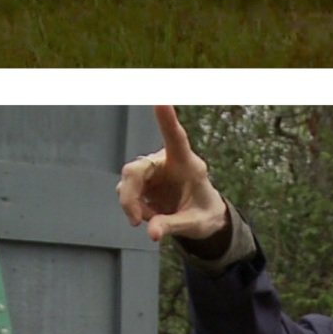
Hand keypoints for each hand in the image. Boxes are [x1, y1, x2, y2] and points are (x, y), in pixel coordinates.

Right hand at [117, 105, 228, 245]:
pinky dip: (134, 208)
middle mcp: (167, 162)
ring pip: (127, 181)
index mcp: (188, 164)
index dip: (167, 120)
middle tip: (135, 220)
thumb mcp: (195, 225)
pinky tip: (148, 215)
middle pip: (136, 169)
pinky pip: (127, 192)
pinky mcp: (142, 180)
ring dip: (131, 204)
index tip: (161, 100)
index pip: (176, 139)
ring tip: (150, 220)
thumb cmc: (205, 215)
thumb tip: (151, 233)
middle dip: (130, 196)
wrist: (203, 217)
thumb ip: (173, 226)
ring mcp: (152, 170)